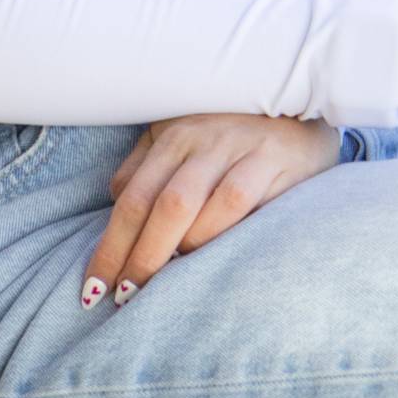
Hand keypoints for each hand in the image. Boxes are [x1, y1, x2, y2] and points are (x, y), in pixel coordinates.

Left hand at [79, 111, 339, 310]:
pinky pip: (233, 199)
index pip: (131, 197)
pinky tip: (204, 259)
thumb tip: (115, 199)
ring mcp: (236, 146)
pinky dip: (211, 232)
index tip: (93, 287)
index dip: (110, 245)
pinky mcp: (271, 159)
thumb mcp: (187, 134)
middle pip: (155, 204)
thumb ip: (150, 163)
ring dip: (166, 251)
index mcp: (174, 135)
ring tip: (155, 289)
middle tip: (120, 297)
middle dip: (133, 257)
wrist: (304, 99)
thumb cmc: (238, 129)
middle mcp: (200, 137)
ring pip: (187, 203)